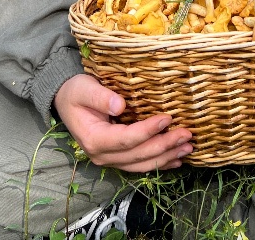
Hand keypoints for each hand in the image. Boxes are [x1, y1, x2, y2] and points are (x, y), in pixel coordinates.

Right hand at [54, 73, 192, 171]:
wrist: (66, 102)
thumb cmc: (76, 92)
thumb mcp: (83, 88)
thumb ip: (100, 96)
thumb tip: (120, 105)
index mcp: (93, 139)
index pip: (126, 139)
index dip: (148, 131)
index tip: (167, 118)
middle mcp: (102, 155)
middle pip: (138, 155)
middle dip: (165, 145)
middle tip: (186, 134)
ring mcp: (110, 160)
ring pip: (143, 164)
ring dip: (167, 157)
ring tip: (188, 147)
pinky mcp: (117, 159)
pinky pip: (141, 165)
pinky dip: (160, 163)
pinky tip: (176, 160)